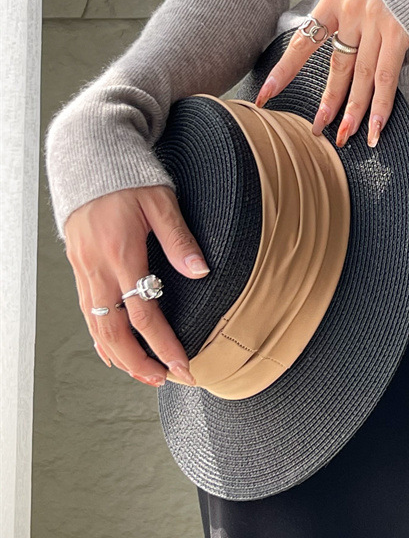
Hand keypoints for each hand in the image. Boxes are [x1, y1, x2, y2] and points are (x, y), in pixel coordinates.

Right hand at [65, 184, 210, 386]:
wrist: (89, 157)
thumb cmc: (129, 175)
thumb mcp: (161, 200)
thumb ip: (180, 239)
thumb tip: (201, 272)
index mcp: (121, 252)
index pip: (142, 312)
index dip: (163, 344)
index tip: (183, 364)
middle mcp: (97, 267)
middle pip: (114, 331)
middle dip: (140, 362)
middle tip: (166, 380)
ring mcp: (83, 269)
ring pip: (97, 327)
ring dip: (121, 356)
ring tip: (146, 375)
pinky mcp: (78, 267)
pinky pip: (87, 313)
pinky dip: (100, 338)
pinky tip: (114, 353)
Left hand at [253, 0, 408, 148]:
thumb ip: (346, 12)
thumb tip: (337, 42)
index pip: (303, 40)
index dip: (284, 71)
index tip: (265, 95)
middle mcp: (352, 11)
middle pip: (336, 66)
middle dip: (327, 102)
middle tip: (316, 130)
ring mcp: (376, 22)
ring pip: (361, 76)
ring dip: (353, 110)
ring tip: (345, 136)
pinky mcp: (400, 32)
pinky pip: (387, 76)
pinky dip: (381, 104)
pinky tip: (375, 126)